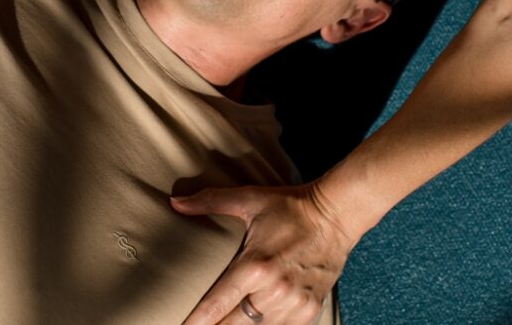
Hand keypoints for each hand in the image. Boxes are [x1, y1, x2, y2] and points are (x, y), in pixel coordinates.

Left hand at [171, 183, 356, 324]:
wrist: (335, 215)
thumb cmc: (290, 206)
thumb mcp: (249, 199)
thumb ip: (210, 201)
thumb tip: (175, 202)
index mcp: (255, 265)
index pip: (217, 304)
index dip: (197, 322)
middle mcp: (274, 289)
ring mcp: (294, 303)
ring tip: (227, 323)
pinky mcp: (309, 310)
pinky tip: (256, 322)